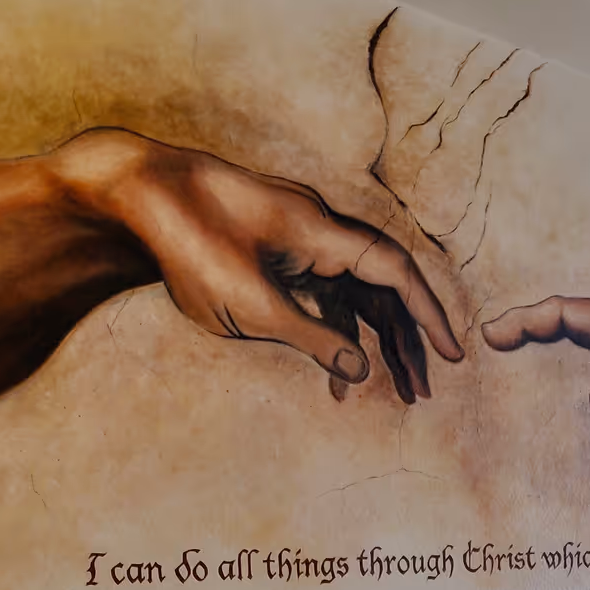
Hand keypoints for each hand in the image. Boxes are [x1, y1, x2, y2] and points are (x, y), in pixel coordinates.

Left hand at [58, 130, 462, 402]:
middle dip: (407, 342)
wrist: (136, 194)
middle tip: (423, 393)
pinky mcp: (276, 253)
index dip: (429, 317)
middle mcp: (320, 231)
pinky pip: (322, 296)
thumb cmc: (190, 245)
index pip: (397, 275)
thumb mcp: (252, 308)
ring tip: (392, 394)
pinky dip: (334, 334)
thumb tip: (362, 371)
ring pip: (354, 295)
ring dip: (374, 343)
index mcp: (324, 234)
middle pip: (383, 289)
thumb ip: (313, 340)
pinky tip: (334, 378)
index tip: (453, 356)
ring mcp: (298, 241)